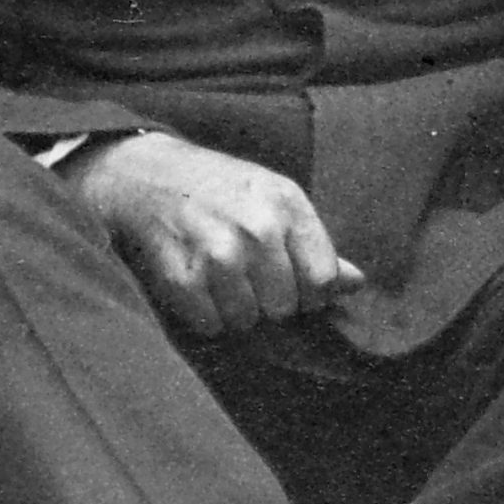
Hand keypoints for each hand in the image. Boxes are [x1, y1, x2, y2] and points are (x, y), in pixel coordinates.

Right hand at [68, 132, 364, 335]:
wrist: (147, 177)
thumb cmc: (220, 189)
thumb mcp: (274, 198)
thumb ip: (315, 243)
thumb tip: (356, 283)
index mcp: (287, 205)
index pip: (322, 281)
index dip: (308, 291)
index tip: (290, 280)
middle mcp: (257, 230)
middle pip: (286, 307)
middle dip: (269, 300)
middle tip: (247, 274)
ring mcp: (219, 256)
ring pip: (249, 321)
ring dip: (235, 308)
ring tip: (220, 275)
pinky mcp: (184, 280)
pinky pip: (213, 325)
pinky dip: (206, 313)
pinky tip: (197, 281)